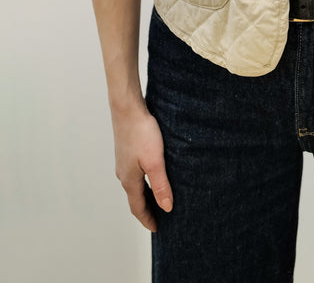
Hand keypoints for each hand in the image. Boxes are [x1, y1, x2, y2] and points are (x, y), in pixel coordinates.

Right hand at [111, 102, 172, 231]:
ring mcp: (123, 162)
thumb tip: (166, 208)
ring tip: (156, 200)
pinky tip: (151, 175)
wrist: (127, 108)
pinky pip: (134, 174)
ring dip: (144, 195)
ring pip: (134, 185)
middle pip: (135, 198)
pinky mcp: (126, 151)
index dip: (148, 219)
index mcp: (129, 180)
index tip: (157, 229)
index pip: (138, 207)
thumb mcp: (155, 161)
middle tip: (158, 219)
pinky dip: (143, 182)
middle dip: (146, 210)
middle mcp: (123, 173)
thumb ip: (161, 185)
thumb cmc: (141, 132)